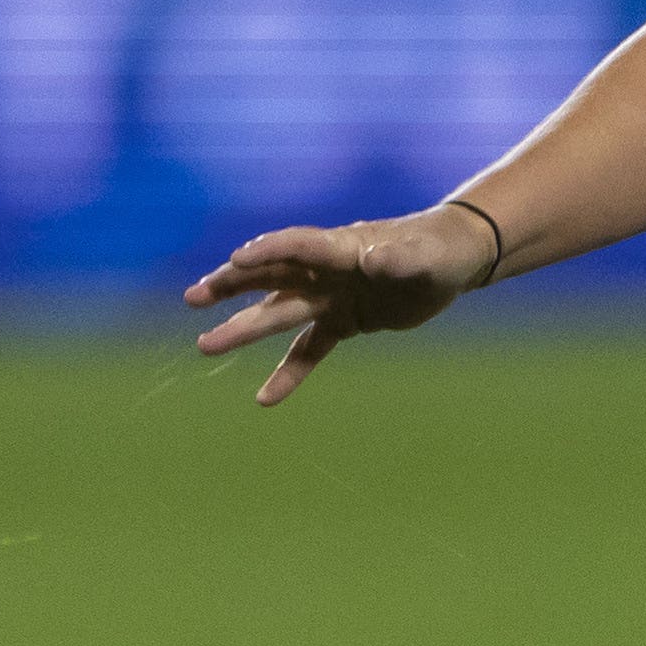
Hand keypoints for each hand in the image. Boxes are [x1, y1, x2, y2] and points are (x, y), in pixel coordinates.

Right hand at [181, 200, 501, 405]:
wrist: (452, 260)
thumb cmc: (439, 250)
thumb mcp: (424, 256)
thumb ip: (400, 259)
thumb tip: (377, 259)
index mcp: (341, 247)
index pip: (297, 246)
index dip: (269, 251)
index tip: (236, 260)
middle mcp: (327, 271)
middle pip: (271, 276)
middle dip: (232, 286)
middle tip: (193, 298)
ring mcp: (331, 297)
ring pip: (279, 313)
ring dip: (244, 328)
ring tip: (203, 344)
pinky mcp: (343, 321)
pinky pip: (308, 350)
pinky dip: (288, 373)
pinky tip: (263, 400)